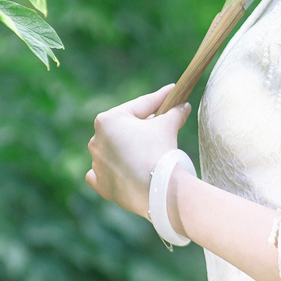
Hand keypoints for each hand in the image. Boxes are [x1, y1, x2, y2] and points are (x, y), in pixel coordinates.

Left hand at [86, 86, 191, 220]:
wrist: (157, 189)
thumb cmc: (159, 151)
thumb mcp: (168, 125)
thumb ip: (175, 113)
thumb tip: (184, 106)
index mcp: (107, 120)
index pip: (139, 106)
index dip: (160, 98)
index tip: (172, 92)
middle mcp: (96, 140)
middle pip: (125, 129)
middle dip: (142, 125)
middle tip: (161, 121)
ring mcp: (96, 163)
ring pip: (113, 150)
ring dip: (126, 148)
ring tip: (145, 150)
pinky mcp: (100, 184)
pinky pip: (103, 174)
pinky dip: (112, 171)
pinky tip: (121, 170)